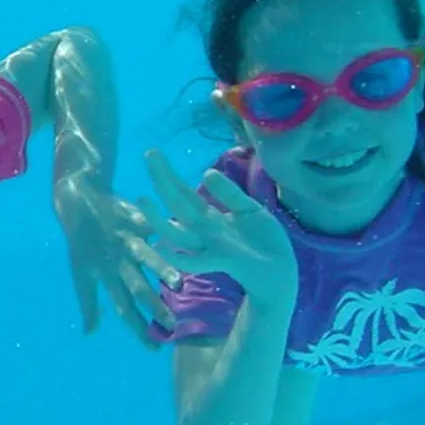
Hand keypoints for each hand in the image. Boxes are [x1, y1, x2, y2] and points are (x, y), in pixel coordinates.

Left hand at [55, 175, 177, 346]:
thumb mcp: (80, 274)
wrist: (78, 201)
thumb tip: (89, 333)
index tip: (153, 347)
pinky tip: (187, 239)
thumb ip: (88, 303)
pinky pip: (153, 227)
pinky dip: (167, 232)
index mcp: (105, 276)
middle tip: (172, 325)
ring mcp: (127, 240)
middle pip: (137, 288)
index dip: (136, 328)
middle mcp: (117, 261)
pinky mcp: (135, 220)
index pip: (122, 308)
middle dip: (154, 308)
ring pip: (146, 257)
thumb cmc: (82, 242)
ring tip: (178, 283)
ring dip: (162, 271)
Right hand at [137, 150, 298, 305]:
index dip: (169, 174)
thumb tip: (206, 172)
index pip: (184, 193)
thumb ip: (229, 193)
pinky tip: (160, 248)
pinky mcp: (224, 259)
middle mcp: (204, 230)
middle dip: (163, 180)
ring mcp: (210, 246)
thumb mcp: (249, 209)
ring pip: (177, 233)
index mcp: (210, 217)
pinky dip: (177, 257)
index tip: (153, 153)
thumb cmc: (264, 242)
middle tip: (149, 153)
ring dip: (158, 218)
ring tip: (143, 199)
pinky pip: (196, 260)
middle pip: (177, 204)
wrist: (281, 272)